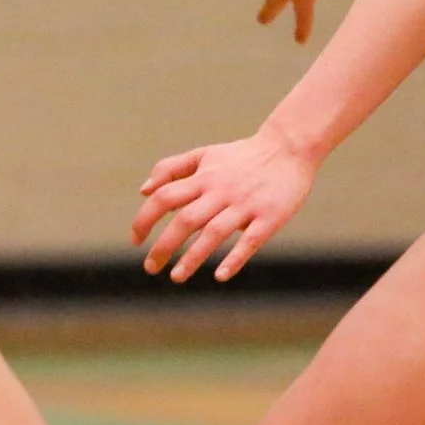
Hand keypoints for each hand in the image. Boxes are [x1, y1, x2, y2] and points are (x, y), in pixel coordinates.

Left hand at [131, 132, 317, 282]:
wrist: (288, 148)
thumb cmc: (242, 156)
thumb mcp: (204, 155)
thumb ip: (171, 168)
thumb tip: (143, 190)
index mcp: (203, 177)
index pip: (165, 197)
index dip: (146, 219)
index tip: (136, 240)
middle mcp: (221, 191)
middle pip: (186, 220)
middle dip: (164, 246)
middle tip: (150, 267)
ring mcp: (246, 205)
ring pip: (214, 233)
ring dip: (193, 257)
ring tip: (176, 277)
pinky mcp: (270, 217)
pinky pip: (250, 241)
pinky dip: (235, 259)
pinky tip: (220, 276)